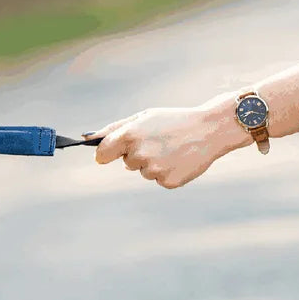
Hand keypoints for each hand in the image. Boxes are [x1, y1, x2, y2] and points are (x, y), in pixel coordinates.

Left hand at [86, 95, 248, 188]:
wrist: (210, 130)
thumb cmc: (173, 121)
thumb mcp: (143, 117)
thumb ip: (114, 129)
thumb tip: (88, 139)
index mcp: (129, 135)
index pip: (102, 154)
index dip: (105, 154)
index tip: (110, 154)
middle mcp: (139, 154)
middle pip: (126, 163)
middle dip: (136, 154)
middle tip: (158, 141)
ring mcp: (154, 170)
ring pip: (143, 171)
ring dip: (153, 163)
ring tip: (171, 149)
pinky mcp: (167, 182)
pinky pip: (159, 179)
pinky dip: (167, 171)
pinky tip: (179, 159)